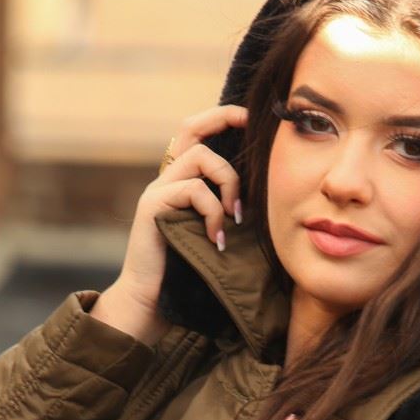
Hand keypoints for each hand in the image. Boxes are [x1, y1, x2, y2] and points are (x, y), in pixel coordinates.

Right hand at [115, 103, 248, 319]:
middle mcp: (166, 180)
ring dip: (228, 182)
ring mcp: (157, 191)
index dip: (222, 117)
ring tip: (235, 216)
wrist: (149, 302)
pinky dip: (213, 212)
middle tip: (252, 126)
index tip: (251, 119)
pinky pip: (194, 190)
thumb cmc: (187, 274)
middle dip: (223, 118)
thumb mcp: (216, 234)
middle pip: (190, 128)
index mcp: (181, 183)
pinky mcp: (153, 206)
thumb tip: (270, 197)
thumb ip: (230, 211)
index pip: (196, 133)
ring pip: (200, 157)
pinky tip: (218, 239)